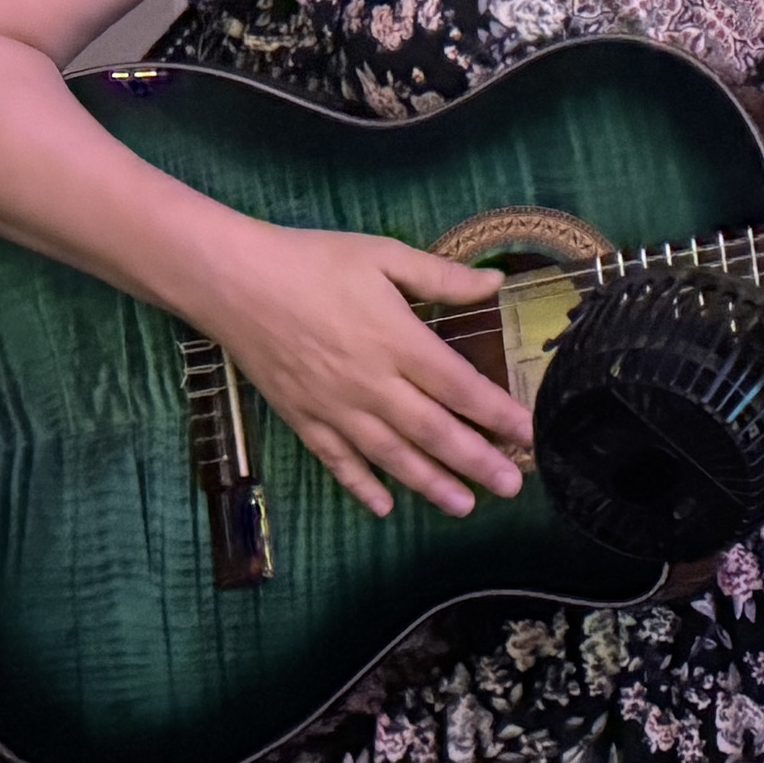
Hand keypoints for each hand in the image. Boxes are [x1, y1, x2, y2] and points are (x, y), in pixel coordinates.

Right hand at [174, 222, 533, 517]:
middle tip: (512, 486)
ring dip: (429, 483)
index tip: (530, 434)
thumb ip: (442, 276)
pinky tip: (384, 507)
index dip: (498, 414)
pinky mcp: (302, 418)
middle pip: (433, 431)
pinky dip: (361, 486)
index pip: (460, 388)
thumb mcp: (384, 255)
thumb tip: (495, 284)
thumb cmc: (313, 261)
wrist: (233, 281)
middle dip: (476, 461)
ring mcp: (334, 407)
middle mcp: (371, 384)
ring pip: (390, 455)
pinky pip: (338, 461)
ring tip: (464, 506)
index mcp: (398, 342)